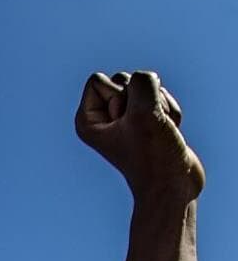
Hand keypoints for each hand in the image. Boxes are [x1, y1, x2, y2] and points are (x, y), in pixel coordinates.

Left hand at [75, 71, 203, 201]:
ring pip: (148, 86)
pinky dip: (171, 112)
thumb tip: (148, 77)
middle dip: (143, 99)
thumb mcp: (144, 112)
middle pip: (124, 78)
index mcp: (87, 120)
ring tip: (159, 131)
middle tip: (144, 128)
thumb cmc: (153, 154)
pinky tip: (169, 131)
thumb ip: (143, 82)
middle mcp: (103, 118)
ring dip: (161, 106)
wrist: (173, 184)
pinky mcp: (149, 119)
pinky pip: (164, 97)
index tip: (125, 123)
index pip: (97, 80)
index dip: (117, 95)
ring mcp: (127, 118)